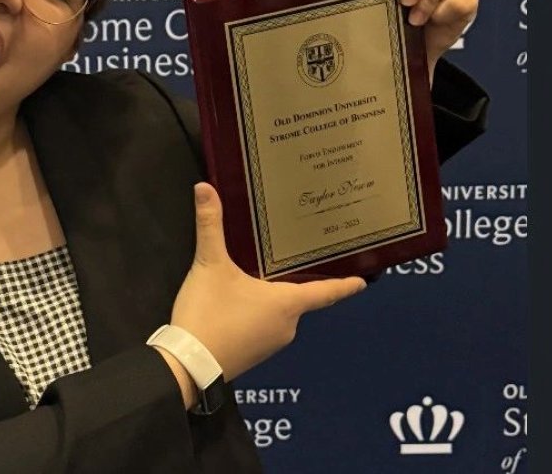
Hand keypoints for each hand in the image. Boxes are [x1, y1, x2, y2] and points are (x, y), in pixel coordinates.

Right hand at [167, 183, 366, 383]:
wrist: (187, 365)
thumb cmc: (210, 313)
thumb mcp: (209, 265)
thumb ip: (209, 226)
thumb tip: (204, 187)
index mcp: (287, 303)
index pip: (326, 292)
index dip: (345, 285)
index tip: (364, 281)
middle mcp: (288, 326)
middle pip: (298, 298)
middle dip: (295, 282)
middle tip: (290, 260)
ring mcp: (271, 344)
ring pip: (279, 313)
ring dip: (271, 299)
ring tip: (257, 279)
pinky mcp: (254, 354)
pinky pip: (264, 327)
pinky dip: (258, 314)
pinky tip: (238, 304)